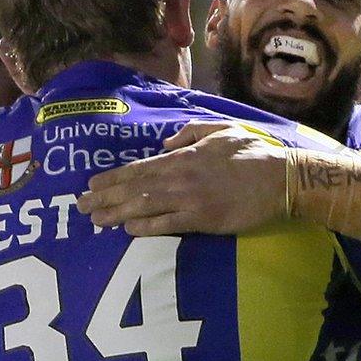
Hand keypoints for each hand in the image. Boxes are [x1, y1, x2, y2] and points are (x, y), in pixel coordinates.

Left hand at [77, 120, 286, 235]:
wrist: (280, 178)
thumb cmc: (252, 153)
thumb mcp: (220, 129)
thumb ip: (190, 132)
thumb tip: (166, 142)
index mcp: (184, 155)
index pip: (140, 167)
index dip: (114, 177)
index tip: (93, 184)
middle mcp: (181, 177)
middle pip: (135, 188)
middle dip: (106, 197)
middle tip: (81, 206)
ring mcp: (190, 199)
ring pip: (145, 207)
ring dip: (117, 214)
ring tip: (96, 220)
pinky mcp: (203, 220)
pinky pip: (168, 224)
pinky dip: (146, 228)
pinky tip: (128, 230)